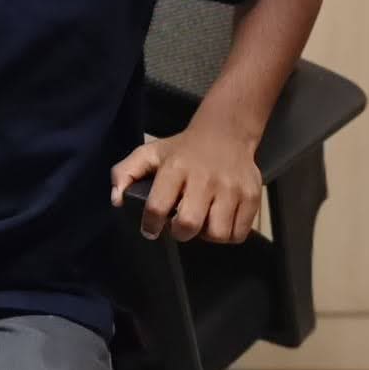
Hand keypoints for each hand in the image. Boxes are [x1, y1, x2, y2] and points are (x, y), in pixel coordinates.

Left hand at [110, 121, 262, 241]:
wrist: (226, 134)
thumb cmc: (183, 149)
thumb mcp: (150, 153)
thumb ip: (125, 172)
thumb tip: (116, 200)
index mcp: (175, 168)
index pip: (157, 206)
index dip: (150, 224)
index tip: (150, 229)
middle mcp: (204, 178)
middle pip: (189, 224)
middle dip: (180, 232)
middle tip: (179, 224)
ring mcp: (231, 188)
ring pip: (217, 233)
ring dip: (206, 235)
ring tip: (202, 222)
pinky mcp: (252, 197)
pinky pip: (239, 234)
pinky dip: (227, 235)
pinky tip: (219, 220)